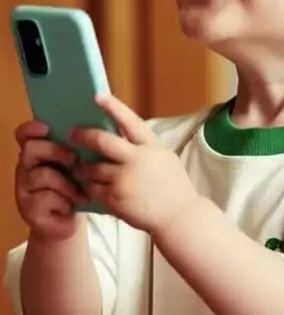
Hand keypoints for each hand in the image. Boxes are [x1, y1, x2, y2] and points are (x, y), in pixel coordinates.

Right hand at [15, 121, 86, 241]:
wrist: (68, 223)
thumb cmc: (75, 189)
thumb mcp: (77, 166)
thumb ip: (77, 148)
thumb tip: (93, 131)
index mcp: (37, 153)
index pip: (24, 134)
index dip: (31, 128)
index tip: (46, 127)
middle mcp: (25, 168)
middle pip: (31, 149)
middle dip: (56, 151)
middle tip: (74, 159)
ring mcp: (24, 189)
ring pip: (43, 175)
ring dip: (67, 183)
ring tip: (80, 193)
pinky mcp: (28, 209)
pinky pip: (46, 198)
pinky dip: (64, 201)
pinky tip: (71, 206)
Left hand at [71, 95, 198, 234]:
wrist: (179, 217)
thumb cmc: (174, 188)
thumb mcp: (164, 159)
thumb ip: (145, 148)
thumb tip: (123, 135)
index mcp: (151, 147)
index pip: (130, 121)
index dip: (113, 107)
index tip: (98, 96)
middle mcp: (137, 159)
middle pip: (103, 141)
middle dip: (85, 136)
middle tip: (73, 134)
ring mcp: (125, 179)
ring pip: (93, 168)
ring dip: (83, 169)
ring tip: (79, 169)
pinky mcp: (116, 198)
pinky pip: (93, 190)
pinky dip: (89, 189)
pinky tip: (88, 189)